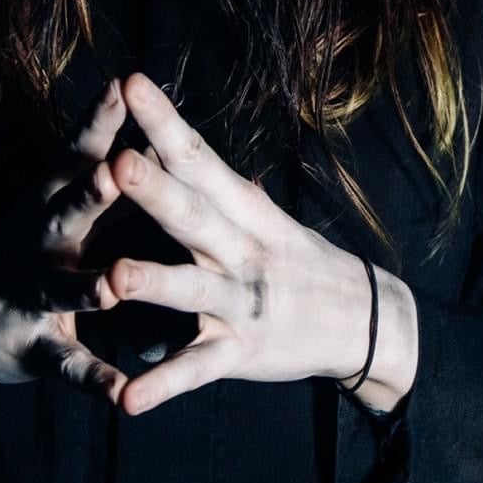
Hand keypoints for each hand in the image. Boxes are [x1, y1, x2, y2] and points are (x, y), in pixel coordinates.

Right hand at [0, 80, 137, 402]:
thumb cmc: (27, 248)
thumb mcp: (56, 206)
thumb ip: (105, 174)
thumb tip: (158, 128)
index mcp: (53, 204)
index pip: (78, 155)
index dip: (100, 121)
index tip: (124, 84)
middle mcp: (42, 243)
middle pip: (69, 211)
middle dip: (93, 192)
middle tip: (119, 168)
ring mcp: (33, 295)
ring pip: (64, 289)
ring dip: (87, 287)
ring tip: (112, 286)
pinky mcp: (35, 347)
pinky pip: (68, 365)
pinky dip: (95, 379)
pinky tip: (121, 396)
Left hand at [101, 73, 417, 416]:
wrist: (368, 322)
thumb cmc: (302, 261)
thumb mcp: (265, 218)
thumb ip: (215, 187)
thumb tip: (169, 142)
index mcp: (246, 213)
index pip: (200, 159)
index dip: (165, 123)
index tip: (131, 83)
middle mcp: (243, 253)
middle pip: (194, 216)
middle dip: (156, 191)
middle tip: (116, 161)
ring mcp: (242, 304)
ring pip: (192, 291)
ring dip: (154, 284)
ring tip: (113, 278)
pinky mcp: (241, 353)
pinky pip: (197, 370)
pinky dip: (163, 385)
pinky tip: (126, 400)